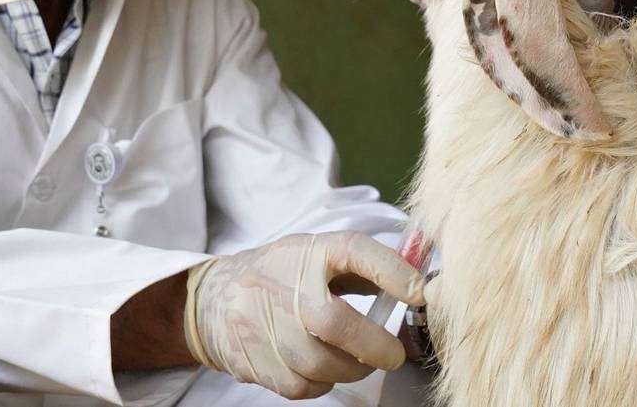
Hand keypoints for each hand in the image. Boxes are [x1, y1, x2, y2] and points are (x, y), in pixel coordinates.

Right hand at [183, 232, 425, 399]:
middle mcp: (284, 285)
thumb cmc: (280, 275)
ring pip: (320, 365)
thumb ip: (363, 269)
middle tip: (393, 355)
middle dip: (374, 345)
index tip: (422, 291)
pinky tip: (320, 366)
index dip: (392, 270)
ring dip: (350, 369)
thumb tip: (417, 287)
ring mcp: (263, 326)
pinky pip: (302, 386)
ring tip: (357, 360)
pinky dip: (321, 382)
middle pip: (335, 323)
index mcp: (309, 252)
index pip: (354, 251)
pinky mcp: (255, 361)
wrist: (215, 299)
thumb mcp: (316, 255)